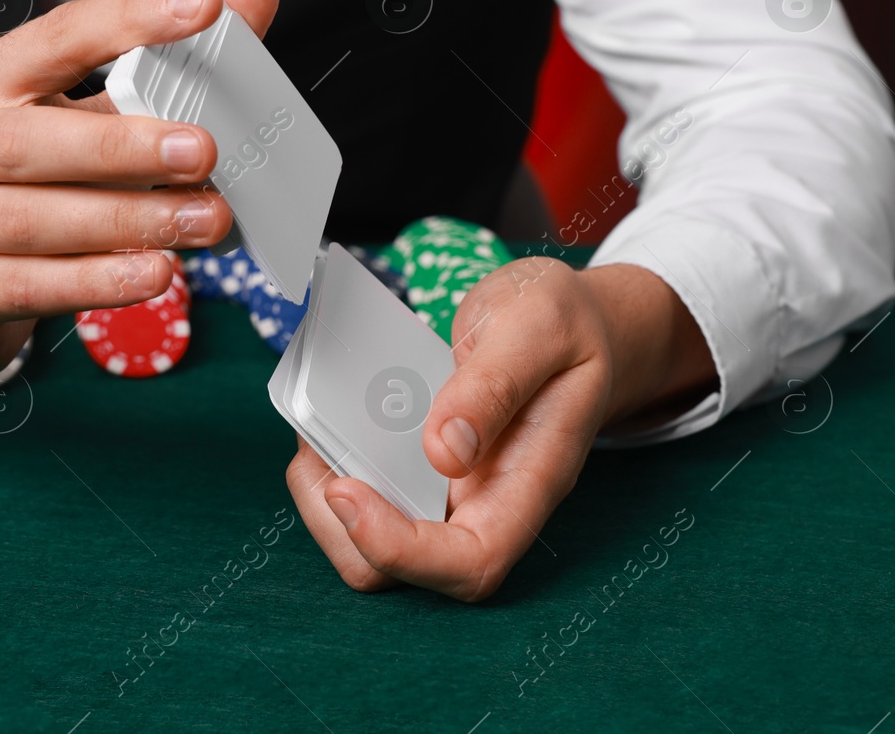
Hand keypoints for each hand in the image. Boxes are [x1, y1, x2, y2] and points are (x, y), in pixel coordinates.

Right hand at [0, 0, 280, 390]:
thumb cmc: (24, 187)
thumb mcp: (84, 118)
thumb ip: (163, 65)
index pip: (59, 36)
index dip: (130, 18)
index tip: (204, 5)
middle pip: (28, 140)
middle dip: (121, 144)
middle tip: (202, 150)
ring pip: (33, 219)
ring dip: (127, 220)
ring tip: (203, 221)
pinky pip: (30, 284)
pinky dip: (99, 279)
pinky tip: (154, 272)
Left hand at [285, 258, 714, 600]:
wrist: (580, 322)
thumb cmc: (566, 324)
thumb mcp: (539, 325)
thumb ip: (496, 383)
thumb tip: (444, 452)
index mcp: (533, 481)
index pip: (474, 560)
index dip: (402, 550)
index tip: (346, 491)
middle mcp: (491, 502)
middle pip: (412, 572)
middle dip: (343, 528)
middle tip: (314, 449)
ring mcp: (458, 492)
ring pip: (380, 545)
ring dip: (329, 502)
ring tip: (314, 434)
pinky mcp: (428, 472)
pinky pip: (376, 496)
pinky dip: (338, 469)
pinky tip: (329, 424)